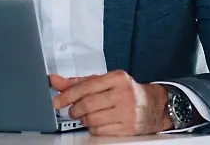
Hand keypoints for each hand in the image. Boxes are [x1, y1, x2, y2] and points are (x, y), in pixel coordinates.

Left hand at [50, 71, 171, 135]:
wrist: (154, 105)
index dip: (67, 95)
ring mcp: (127, 111)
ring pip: (93, 119)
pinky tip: (96, 123)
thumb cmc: (126, 92)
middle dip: (74, 109)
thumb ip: (79, 82)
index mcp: (117, 78)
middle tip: (71, 110)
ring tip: (84, 116)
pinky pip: (101, 131)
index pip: (86, 86)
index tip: (56, 101)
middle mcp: (124, 93)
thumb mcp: (104, 82)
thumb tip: (55, 81)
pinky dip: (93, 129)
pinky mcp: (129, 127)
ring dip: (83, 120)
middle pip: (88, 104)